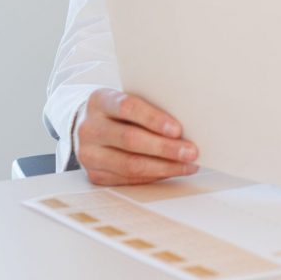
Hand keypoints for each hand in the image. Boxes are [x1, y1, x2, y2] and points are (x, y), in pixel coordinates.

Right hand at [75, 88, 199, 185]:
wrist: (91, 127)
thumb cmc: (119, 113)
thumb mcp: (129, 100)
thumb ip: (150, 109)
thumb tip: (187, 126)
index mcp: (100, 101)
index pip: (127, 107)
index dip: (154, 119)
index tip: (177, 129)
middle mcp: (90, 128)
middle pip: (130, 139)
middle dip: (165, 147)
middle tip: (191, 151)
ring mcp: (89, 154)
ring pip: (130, 164)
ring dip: (164, 166)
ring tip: (187, 165)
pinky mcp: (95, 174)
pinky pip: (129, 179)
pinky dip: (155, 176)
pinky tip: (172, 171)